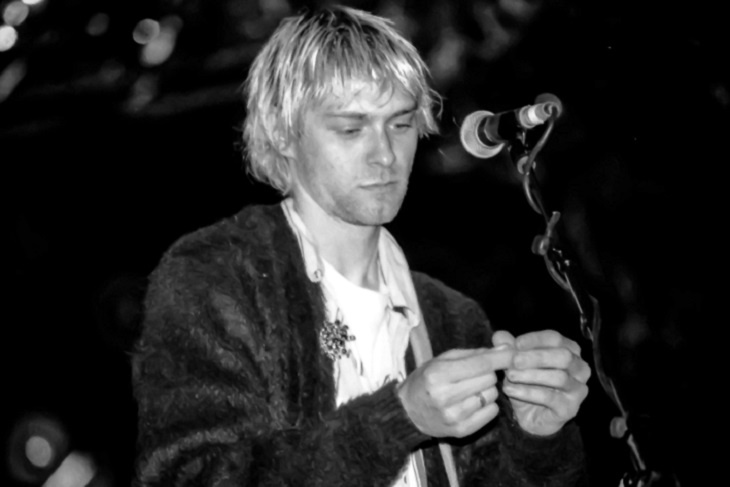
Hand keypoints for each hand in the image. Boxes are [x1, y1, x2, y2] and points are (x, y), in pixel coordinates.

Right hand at [397, 347, 513, 437]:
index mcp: (438, 375)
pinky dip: (487, 405)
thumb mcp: (441, 360)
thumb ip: (473, 354)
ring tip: (470, 389)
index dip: (499, 357)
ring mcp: (453, 416)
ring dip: (486, 389)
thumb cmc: (425, 380)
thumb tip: (503, 348)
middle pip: (488, 379)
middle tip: (473, 374)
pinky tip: (473, 402)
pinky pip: (491, 413)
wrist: (407, 412)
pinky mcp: (460, 430)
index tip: (513, 352)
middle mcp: (445, 396)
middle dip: (486, 373)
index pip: (479, 364)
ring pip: (491, 395)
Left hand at [493, 330, 590, 435]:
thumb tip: (499, 336)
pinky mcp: (570, 408)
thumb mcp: (515, 364)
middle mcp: (580, 368)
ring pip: (559, 377)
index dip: (534, 339)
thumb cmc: (527, 384)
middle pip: (563, 356)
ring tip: (509, 376)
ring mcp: (578, 389)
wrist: (529, 416)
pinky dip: (528, 392)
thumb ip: (509, 348)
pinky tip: (510, 390)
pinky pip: (551, 398)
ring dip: (531, 375)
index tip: (515, 344)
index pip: (555, 338)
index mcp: (570, 350)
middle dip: (536, 357)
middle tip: (514, 360)